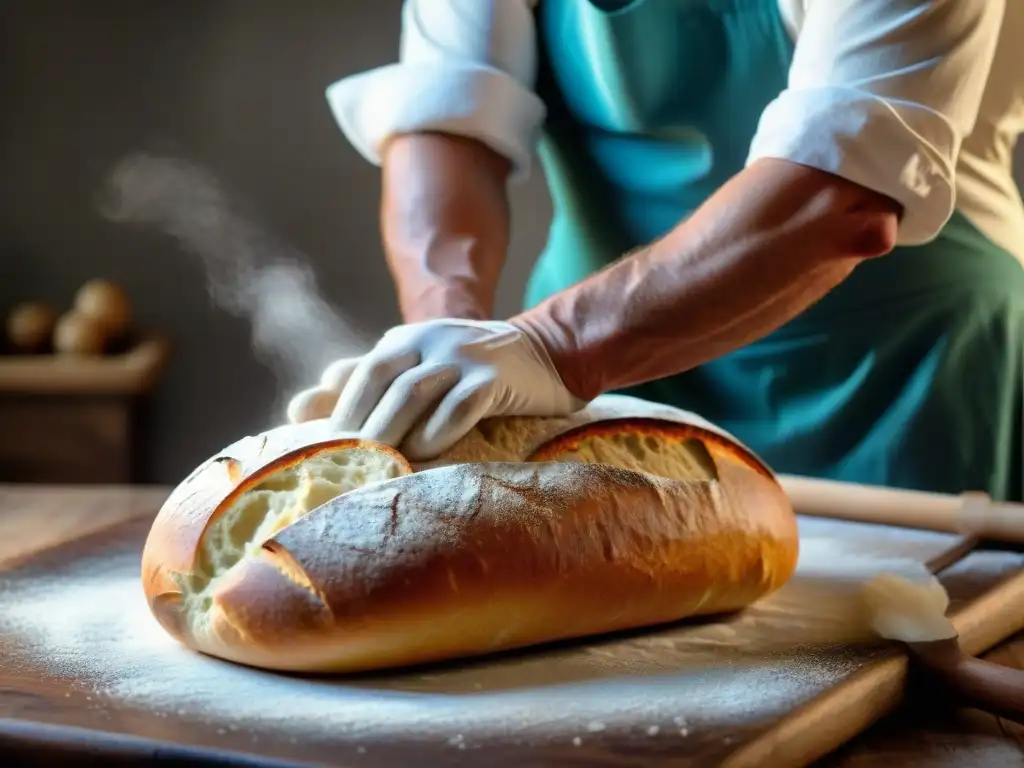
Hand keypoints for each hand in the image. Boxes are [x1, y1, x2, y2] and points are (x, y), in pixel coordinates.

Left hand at [285, 319, 583, 459]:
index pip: (359, 372)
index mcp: (406, 339)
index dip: (335, 408)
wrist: (550, 352)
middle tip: (345, 465)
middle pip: (379, 378)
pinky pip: (459, 405)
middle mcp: (429, 340)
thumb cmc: (476, 372)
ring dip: (390, 431)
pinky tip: (426, 455)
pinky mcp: (495, 376)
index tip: (317, 447)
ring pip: (413, 391)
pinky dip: (437, 432)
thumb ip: (367, 382)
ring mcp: (463, 356)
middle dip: (358, 422)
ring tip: (379, 466)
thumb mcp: (422, 367)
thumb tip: (297, 409)